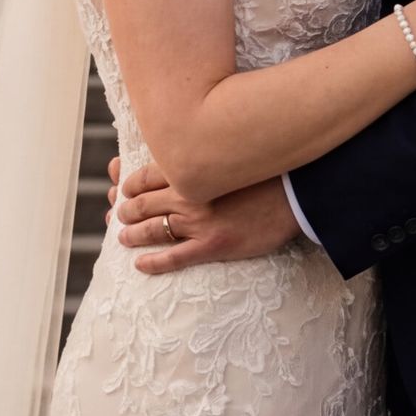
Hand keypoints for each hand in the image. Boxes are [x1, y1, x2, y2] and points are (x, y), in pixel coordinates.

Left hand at [112, 161, 299, 274]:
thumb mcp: (229, 154)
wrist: (296, 192)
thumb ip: (203, 154)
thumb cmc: (266, 169)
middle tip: (119, 215)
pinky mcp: (213, 244)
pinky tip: (140, 264)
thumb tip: (183, 152)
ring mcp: (199, 222)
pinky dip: (153, 262)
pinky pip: (174, 257)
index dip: (128, 185)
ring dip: (132, 234)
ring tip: (123, 236)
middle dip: (126, 210)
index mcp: (191, 169)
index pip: (144, 176)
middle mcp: (189, 195)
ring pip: (152, 229)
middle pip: (143, 204)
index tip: (123, 189)